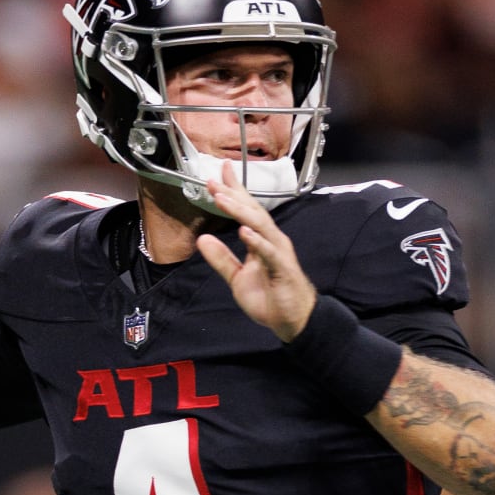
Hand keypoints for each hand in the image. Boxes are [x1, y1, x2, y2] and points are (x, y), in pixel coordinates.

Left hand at [196, 161, 315, 341]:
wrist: (292, 320)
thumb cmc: (270, 297)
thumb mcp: (237, 278)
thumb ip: (221, 259)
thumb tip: (202, 239)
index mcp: (261, 240)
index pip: (246, 210)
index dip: (233, 191)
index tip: (217, 174)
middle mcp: (271, 240)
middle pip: (252, 211)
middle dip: (233, 195)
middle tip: (213, 181)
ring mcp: (278, 252)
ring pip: (259, 225)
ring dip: (240, 211)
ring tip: (223, 199)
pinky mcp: (282, 268)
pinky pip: (269, 252)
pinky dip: (257, 241)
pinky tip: (244, 232)